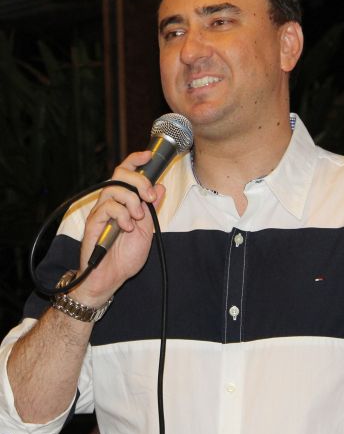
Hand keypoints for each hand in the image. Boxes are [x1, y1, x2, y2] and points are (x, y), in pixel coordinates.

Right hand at [72, 150, 164, 306]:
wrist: (111, 278)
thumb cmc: (125, 256)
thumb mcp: (147, 230)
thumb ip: (152, 208)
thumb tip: (160, 186)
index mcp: (124, 202)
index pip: (126, 173)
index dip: (136, 159)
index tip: (148, 155)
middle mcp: (110, 202)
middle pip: (120, 174)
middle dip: (139, 181)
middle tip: (148, 197)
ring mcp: (101, 211)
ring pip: (114, 189)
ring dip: (132, 201)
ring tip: (137, 219)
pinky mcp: (93, 222)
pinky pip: (107, 207)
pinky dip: (122, 215)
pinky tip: (127, 228)